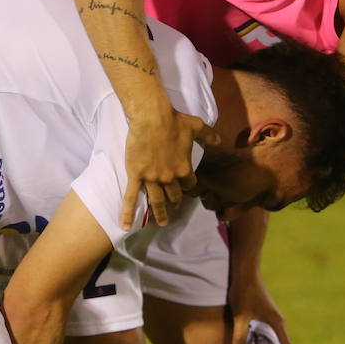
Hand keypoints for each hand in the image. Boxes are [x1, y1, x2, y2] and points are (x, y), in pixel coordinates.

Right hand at [121, 108, 220, 228]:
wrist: (152, 118)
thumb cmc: (174, 121)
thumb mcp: (196, 126)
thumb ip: (208, 135)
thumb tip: (218, 140)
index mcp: (184, 168)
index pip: (189, 183)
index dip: (188, 185)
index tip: (186, 185)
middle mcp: (169, 177)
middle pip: (174, 194)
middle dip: (175, 200)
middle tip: (175, 205)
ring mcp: (152, 178)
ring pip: (157, 201)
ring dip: (160, 213)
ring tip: (162, 222)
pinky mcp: (136, 175)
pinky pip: (131, 197)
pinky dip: (128, 213)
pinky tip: (126, 225)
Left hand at [229, 272, 290, 343]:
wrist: (245, 272)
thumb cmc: (244, 293)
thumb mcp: (240, 317)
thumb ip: (240, 336)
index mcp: (276, 322)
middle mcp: (277, 320)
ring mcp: (271, 316)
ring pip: (272, 337)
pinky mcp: (264, 312)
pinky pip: (266, 331)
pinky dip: (262, 340)